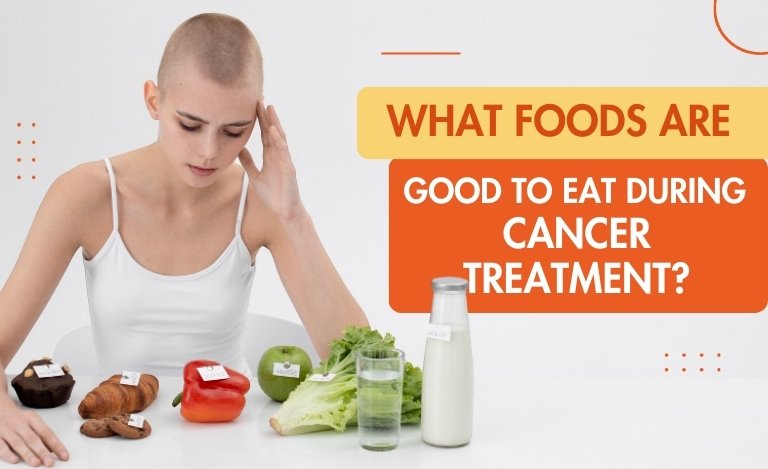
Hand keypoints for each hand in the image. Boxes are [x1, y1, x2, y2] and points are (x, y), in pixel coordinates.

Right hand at [0, 398, 67, 466]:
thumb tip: (53, 450)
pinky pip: (1, 445)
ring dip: (28, 454)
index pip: (47, 433)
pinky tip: (15, 460)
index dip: (57, 445)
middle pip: (33, 438)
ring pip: (18, 443)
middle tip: (50, 462)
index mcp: (32, 419)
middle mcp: (20, 423)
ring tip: (36, 463)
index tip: (64, 456)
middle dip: (42, 451)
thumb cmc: (17, 418)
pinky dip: (8, 453)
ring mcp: (7, 430)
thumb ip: (40, 435)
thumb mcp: (31, 421)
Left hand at [238, 101, 304, 221]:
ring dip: (274, 122)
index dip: (259, 120)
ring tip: (269, 108)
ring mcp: (285, 160)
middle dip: (266, 115)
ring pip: (279, 138)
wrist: (284, 211)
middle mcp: (279, 155)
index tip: (253, 105)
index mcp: (271, 156)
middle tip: (260, 98)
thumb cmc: (273, 195)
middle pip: (271, 131)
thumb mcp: (255, 176)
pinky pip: (283, 152)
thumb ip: (248, 162)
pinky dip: (279, 140)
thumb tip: (239, 149)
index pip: (264, 134)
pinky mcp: (289, 169)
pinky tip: (273, 130)